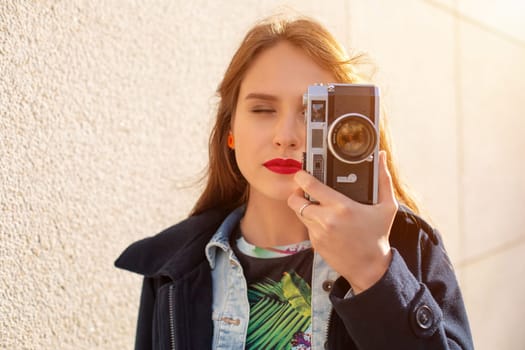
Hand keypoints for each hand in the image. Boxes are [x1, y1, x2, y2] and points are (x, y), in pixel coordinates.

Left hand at [288, 151, 397, 293]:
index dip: (302, 176)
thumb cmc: (378, 236)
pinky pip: (306, 226)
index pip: (310, 186)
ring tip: (315, 203)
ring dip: (303, 206)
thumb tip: (382, 156)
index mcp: (342, 207)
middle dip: (297, 192)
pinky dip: (311, 221)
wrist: (370, 268)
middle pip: (296, 200)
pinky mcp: (315, 243)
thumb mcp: (387, 207)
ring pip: (299, 213)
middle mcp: (326, 220)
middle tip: (305, 189)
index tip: (302, 172)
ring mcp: (318, 233)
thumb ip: (383, 179)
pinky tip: (324, 221)